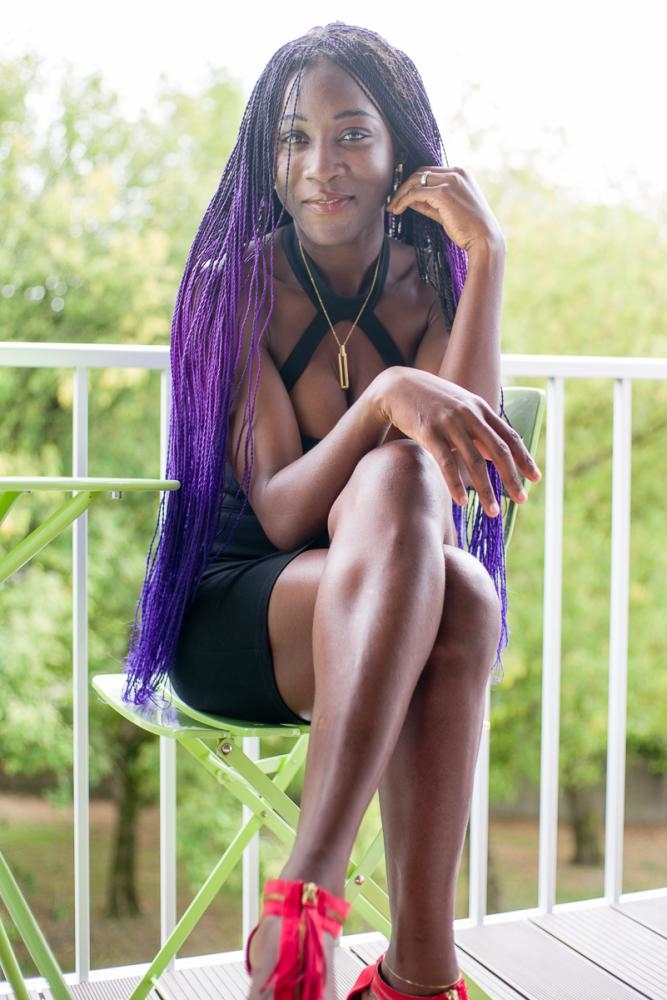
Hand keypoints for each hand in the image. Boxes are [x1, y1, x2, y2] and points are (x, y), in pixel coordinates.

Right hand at [376, 368, 540, 515]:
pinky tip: (462, 502)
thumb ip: (479, 428)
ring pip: (474, 462)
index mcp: (480, 409)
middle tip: (521, 500)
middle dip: (512, 478)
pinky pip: (446, 463)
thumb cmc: (430, 400)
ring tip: (493, 512)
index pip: (509, 436)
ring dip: (486, 490)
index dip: (525, 458)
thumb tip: (496, 453)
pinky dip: (455, 484)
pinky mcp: (429, 432)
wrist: (397, 386)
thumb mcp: (460, 407)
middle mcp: (469, 414)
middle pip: (498, 451)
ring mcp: (449, 423)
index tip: (535, 479)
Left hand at [387, 166, 502, 255]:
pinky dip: (404, 200)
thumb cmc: (469, 229)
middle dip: (404, 186)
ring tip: (392, 208)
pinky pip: (416, 193)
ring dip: (400, 194)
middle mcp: (456, 173)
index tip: (401, 197)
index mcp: (460, 173)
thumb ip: (430, 203)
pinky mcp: (443, 193)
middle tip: (392, 202)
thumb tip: (409, 201)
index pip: (430, 172)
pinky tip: (398, 210)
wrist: (484, 239)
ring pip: (416, 180)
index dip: (413, 183)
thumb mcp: (447, 211)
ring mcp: (450, 181)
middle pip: (421, 172)